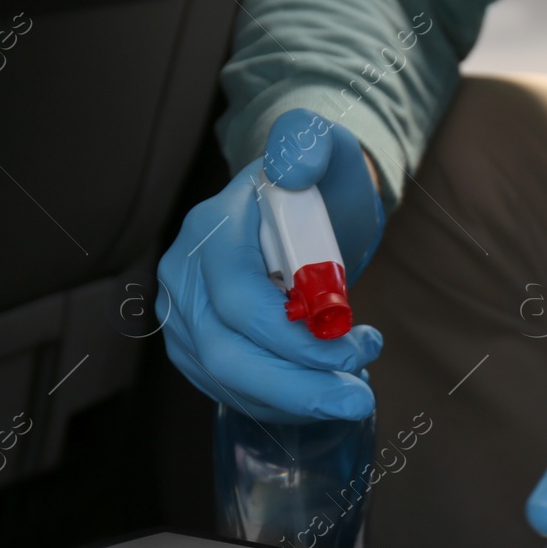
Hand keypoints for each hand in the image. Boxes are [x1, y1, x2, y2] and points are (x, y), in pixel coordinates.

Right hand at [158, 109, 385, 422]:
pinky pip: (232, 390)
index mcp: (211, 232)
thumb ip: (309, 144)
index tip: (362, 343)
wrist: (301, 208)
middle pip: (226, 355)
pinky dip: (283, 403)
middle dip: (299, 388)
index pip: (241, 303)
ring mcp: (183, 315)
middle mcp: (183, 276)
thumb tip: (292, 165)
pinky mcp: (196, 346)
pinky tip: (324, 392)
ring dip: (296, 400)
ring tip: (352, 394)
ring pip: (228, 381)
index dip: (299, 338)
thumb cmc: (319, 184)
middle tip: (360, 400)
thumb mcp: (324, 150)